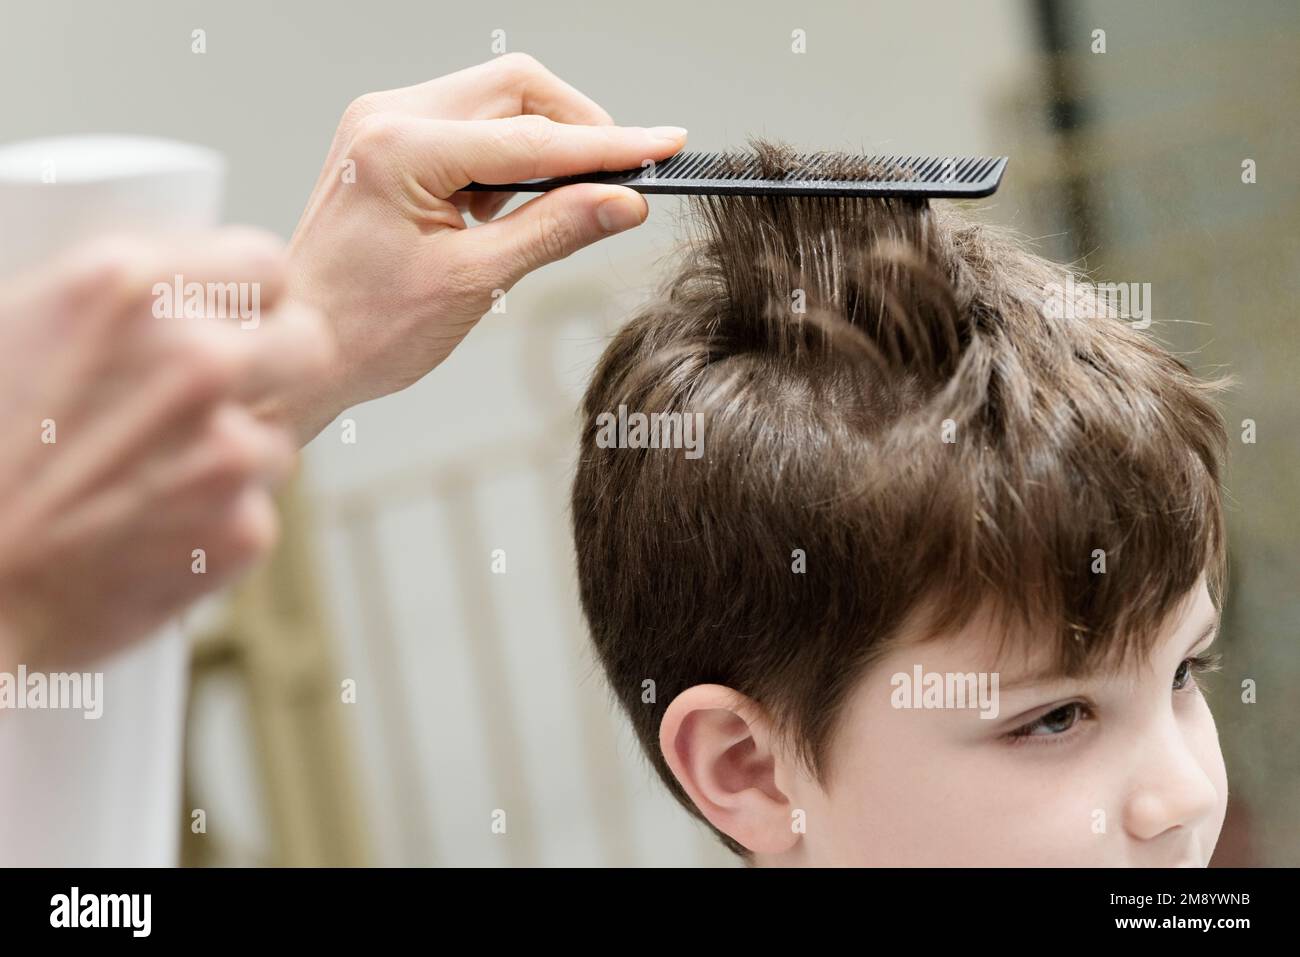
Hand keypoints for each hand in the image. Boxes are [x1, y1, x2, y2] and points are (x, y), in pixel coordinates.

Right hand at [0, 229, 334, 670]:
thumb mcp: (10, 330)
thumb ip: (106, 307)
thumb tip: (177, 294)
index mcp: (128, 289)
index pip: (266, 265)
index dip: (253, 300)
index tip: (236, 325)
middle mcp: (192, 359)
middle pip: (308, 341)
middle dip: (279, 366)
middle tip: (233, 398)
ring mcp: (227, 450)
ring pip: (281, 437)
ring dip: (238, 457)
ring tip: (147, 484)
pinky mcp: (244, 530)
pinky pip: (259, 511)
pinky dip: (216, 527)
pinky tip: (147, 537)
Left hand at [271, 52, 687, 440]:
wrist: (300, 348)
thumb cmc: (367, 330)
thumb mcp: (474, 283)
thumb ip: (554, 230)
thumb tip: (622, 202)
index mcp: (402, 148)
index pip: (532, 137)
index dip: (607, 145)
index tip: (662, 147)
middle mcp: (388, 117)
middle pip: (517, 88)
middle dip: (578, 128)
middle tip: (620, 178)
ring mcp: (385, 123)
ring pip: (496, 100)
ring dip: (542, 144)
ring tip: (558, 205)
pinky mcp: (389, 141)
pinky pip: (469, 125)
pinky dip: (507, 157)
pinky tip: (508, 207)